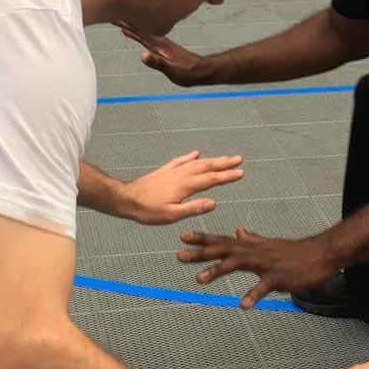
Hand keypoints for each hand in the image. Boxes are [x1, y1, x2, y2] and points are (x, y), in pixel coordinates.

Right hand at [119, 24, 216, 87]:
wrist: (201, 70)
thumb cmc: (188, 72)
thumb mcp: (172, 70)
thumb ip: (158, 63)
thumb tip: (143, 56)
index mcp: (159, 45)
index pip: (140, 33)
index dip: (128, 26)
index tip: (116, 18)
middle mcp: (160, 42)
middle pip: (140, 29)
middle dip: (127, 23)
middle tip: (114, 15)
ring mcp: (162, 44)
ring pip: (144, 32)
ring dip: (133, 26)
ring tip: (122, 21)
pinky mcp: (165, 47)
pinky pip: (149, 36)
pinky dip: (141, 32)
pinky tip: (139, 32)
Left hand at [125, 150, 243, 224]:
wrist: (126, 199)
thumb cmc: (148, 210)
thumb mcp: (172, 215)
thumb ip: (193, 208)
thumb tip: (213, 203)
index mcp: (186, 186)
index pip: (212, 179)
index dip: (227, 176)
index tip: (241, 173)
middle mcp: (182, 175)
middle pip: (207, 166)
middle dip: (224, 163)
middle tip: (239, 159)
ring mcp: (173, 171)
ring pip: (197, 162)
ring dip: (212, 159)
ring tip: (224, 158)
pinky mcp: (165, 171)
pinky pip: (181, 160)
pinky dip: (191, 156)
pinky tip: (196, 153)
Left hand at [178, 227, 333, 310]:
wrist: (320, 253)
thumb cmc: (294, 252)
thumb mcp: (269, 244)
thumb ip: (252, 239)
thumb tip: (239, 230)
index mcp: (251, 246)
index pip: (222, 240)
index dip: (202, 239)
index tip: (182, 236)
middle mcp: (254, 252)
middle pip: (223, 249)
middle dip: (200, 252)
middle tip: (179, 255)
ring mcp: (265, 264)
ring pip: (237, 264)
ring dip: (217, 270)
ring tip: (198, 280)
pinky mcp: (278, 277)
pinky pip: (263, 287)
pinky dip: (252, 295)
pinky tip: (243, 304)